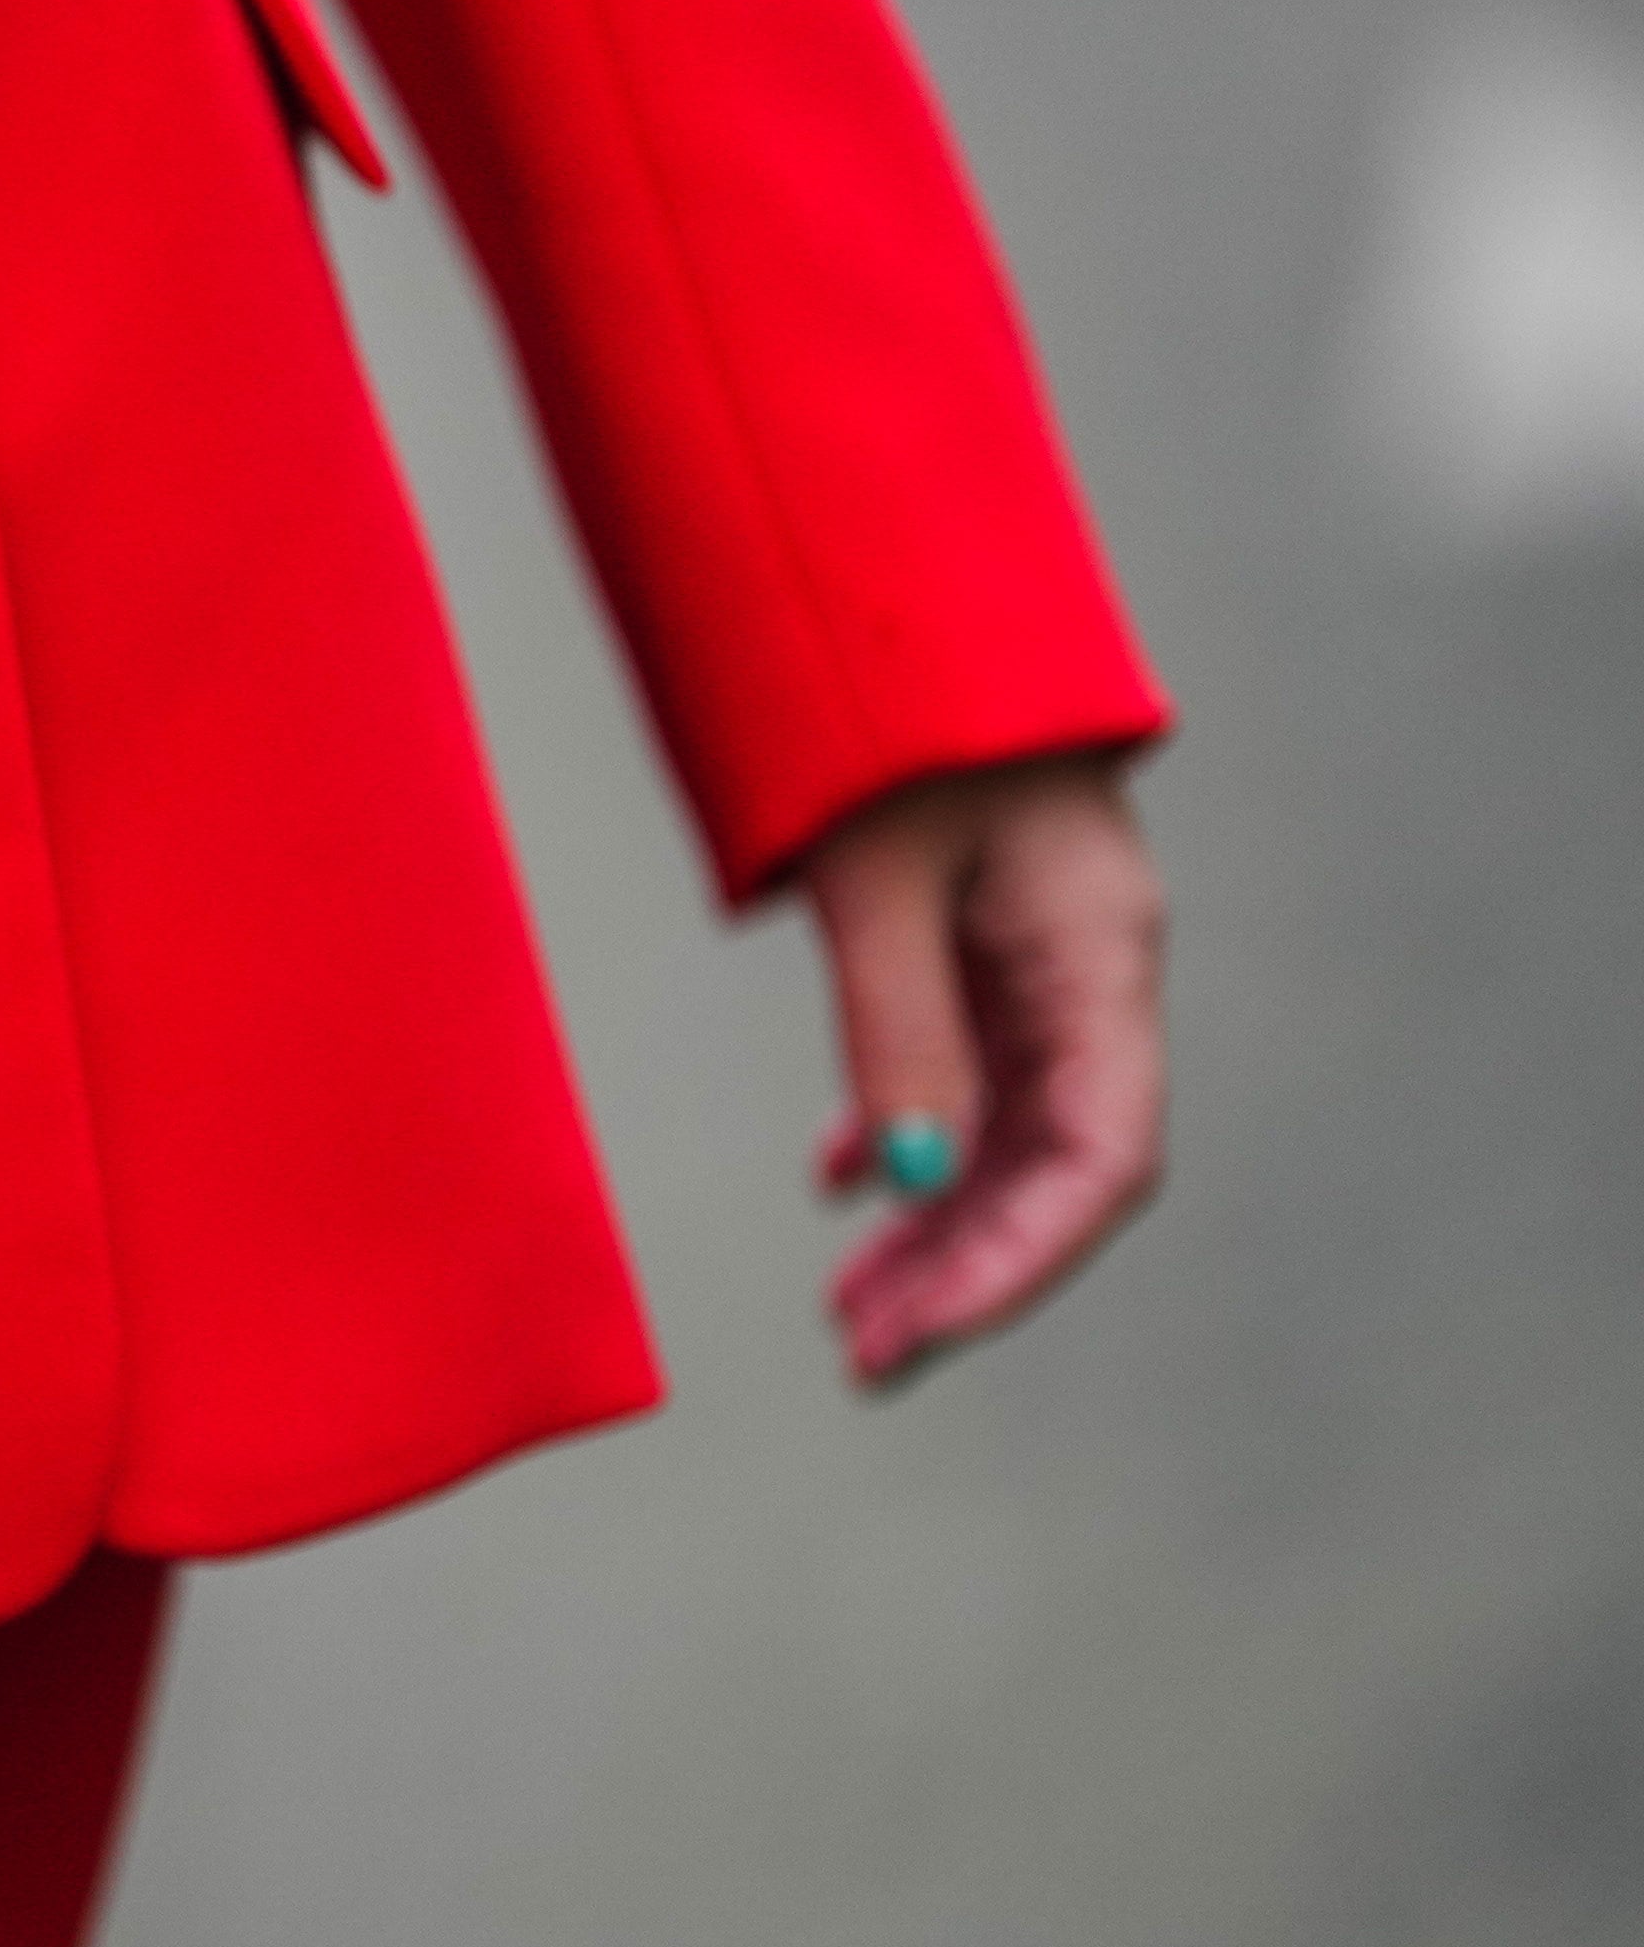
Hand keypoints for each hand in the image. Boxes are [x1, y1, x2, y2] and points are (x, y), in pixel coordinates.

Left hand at [794, 753, 1166, 1392]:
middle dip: (967, 1267)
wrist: (894, 594)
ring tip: (850, 1309)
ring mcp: (1045, 956)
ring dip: (937, 1222)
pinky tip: (847, 1185)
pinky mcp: (990, 939)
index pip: (1099, 1156)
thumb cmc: (894, 714)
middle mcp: (1091, 968)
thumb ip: (897, 1024)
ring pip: (1012, 1128)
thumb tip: (912, 1179)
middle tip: (863, 1352)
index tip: (919, 1333)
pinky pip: (972, 1068)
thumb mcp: (878, 877)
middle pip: (1057, 1161)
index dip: (1018, 1261)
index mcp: (1099, 952)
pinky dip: (912, 1133)